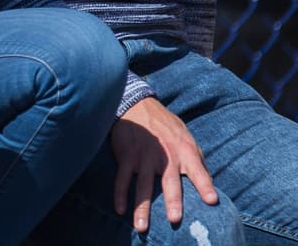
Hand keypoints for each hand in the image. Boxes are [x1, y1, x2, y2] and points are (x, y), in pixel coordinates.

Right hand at [110, 97, 216, 232]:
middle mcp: (165, 156)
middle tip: (174, 219)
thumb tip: (209, 183)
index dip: (205, 185)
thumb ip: (196, 159)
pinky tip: (119, 209)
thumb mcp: (186, 137)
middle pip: (169, 182)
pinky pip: (122, 178)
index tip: (212, 201)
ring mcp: (143, 156)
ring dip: (141, 207)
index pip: (198, 171)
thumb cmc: (165, 125)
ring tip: (142, 227)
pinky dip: (120, 194)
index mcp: (184, 151)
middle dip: (172, 201)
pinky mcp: (126, 156)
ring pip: (142, 186)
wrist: (137, 104)